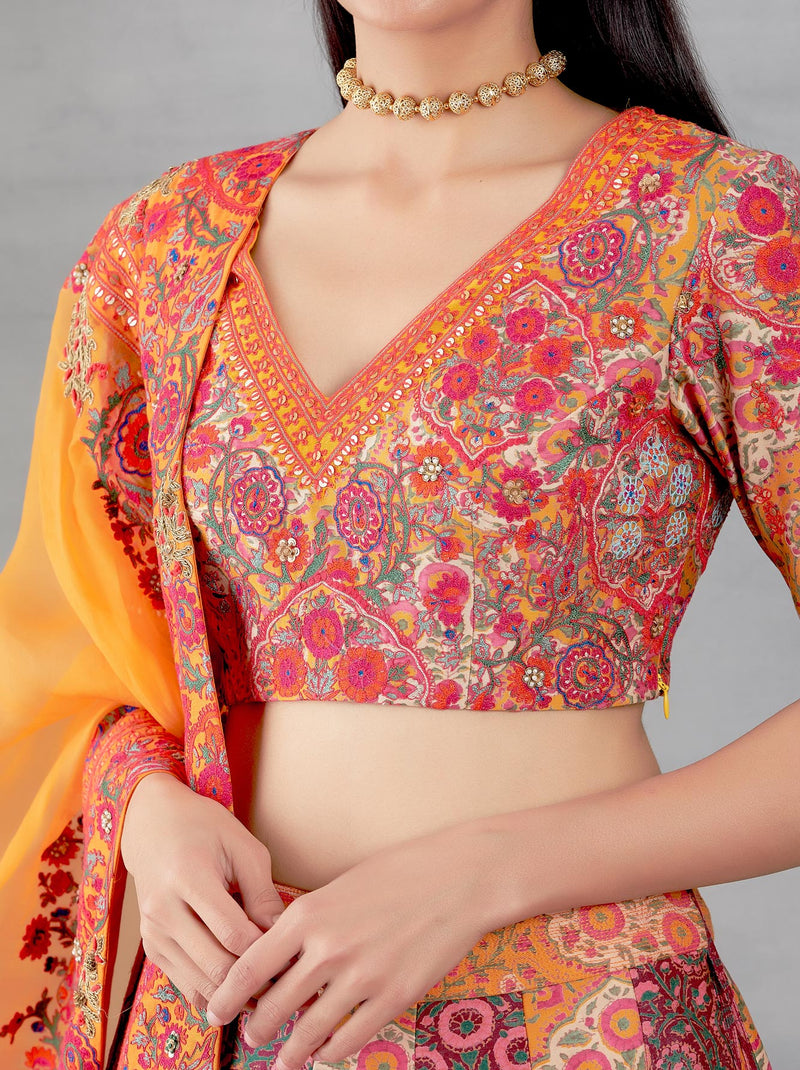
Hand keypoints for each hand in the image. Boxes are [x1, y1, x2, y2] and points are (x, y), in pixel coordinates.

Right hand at [120, 771, 286, 1009]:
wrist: (152, 825)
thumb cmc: (203, 828)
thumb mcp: (242, 846)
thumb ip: (262, 892)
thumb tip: (282, 934)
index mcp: (188, 877)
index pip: (233, 934)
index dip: (267, 950)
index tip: (293, 953)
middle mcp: (164, 910)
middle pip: (216, 966)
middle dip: (255, 978)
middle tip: (286, 977)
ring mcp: (154, 933)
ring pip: (200, 985)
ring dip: (236, 992)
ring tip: (269, 985)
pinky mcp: (152, 948)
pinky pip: (187, 986)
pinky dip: (216, 992)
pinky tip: (241, 984)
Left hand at [204, 820, 496, 1068]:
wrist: (458, 876)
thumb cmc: (399, 873)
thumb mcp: (340, 886)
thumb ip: (309, 922)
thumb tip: (281, 957)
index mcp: (307, 914)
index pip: (249, 967)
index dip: (227, 997)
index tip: (215, 1012)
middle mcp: (327, 948)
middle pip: (273, 1006)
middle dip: (258, 1028)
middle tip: (253, 1036)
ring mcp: (360, 977)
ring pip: (308, 1032)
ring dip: (291, 1053)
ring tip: (284, 1060)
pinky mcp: (393, 997)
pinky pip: (348, 1040)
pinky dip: (331, 1052)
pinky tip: (327, 1053)